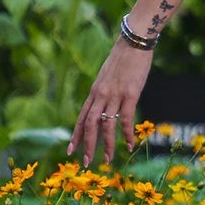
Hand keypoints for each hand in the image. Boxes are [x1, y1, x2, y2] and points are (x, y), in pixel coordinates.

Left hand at [69, 40, 153, 165]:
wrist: (134, 41)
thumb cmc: (124, 57)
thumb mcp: (108, 75)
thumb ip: (105, 90)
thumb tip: (106, 102)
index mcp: (94, 91)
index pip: (81, 118)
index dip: (76, 135)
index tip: (71, 150)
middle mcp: (101, 95)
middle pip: (89, 125)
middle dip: (87, 145)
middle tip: (86, 162)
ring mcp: (115, 95)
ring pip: (106, 125)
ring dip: (106, 145)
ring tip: (107, 159)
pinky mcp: (130, 94)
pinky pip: (126, 119)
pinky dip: (128, 133)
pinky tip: (130, 144)